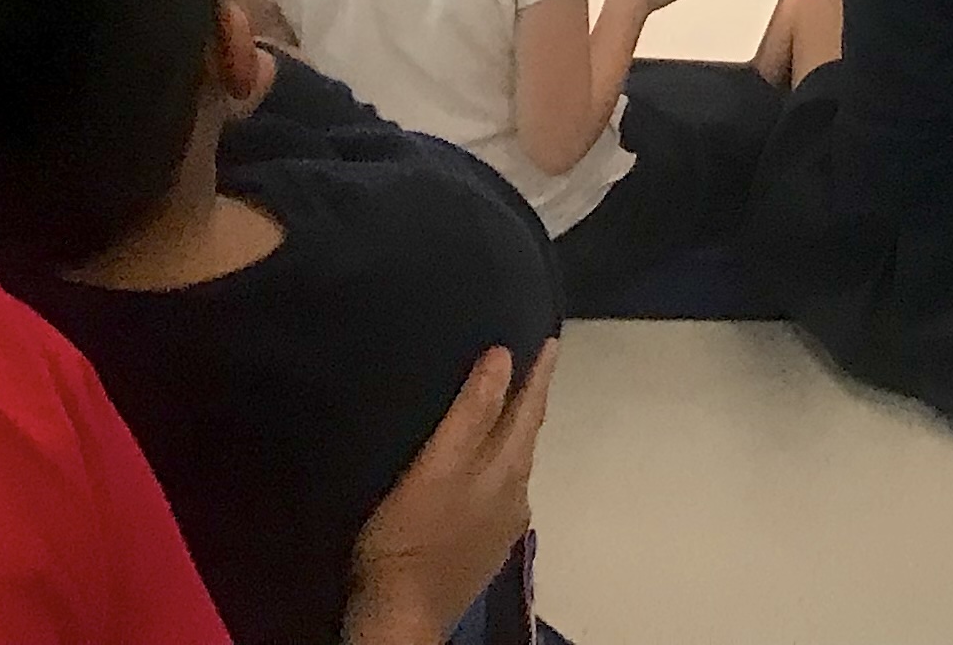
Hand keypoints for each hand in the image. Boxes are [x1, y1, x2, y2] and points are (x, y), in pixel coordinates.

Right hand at [343, 340, 558, 644]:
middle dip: (530, 400)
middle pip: (527, 436)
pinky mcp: (483, 545)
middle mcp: (516, 494)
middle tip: (531, 365)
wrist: (400, 612)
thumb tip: (504, 356)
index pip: (531, 409)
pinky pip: (499, 488)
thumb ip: (472, 411)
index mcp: (508, 469)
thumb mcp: (438, 464)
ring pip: (515, 463)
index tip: (552, 341)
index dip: (540, 374)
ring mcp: (502, 524)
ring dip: (513, 431)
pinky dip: (497, 462)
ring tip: (504, 405)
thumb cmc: (411, 534)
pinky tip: (480, 464)